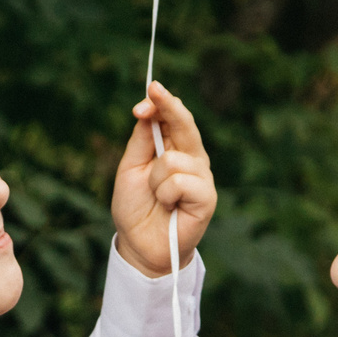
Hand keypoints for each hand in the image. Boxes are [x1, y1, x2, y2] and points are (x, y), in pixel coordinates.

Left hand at [111, 79, 215, 276]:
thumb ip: (141, 140)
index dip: (161, 102)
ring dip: (155, 179)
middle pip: (185, 124)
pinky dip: (165, 194)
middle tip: (153, 91)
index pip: (173, 117)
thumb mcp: (130, 168)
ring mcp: (201, 176)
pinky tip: (168, 206)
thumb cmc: (135, 208)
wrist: (140, 245)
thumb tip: (148, 110)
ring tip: (157, 197)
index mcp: (174, 148)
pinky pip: (179, 180)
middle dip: (169, 107)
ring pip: (174, 159)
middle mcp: (192, 158)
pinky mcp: (207, 197)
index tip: (149, 90)